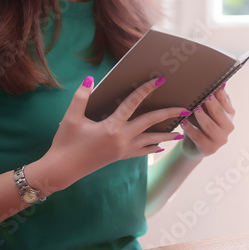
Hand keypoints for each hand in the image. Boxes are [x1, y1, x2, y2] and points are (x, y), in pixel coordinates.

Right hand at [31, 77, 186, 194]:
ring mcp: (122, 150)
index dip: (146, 90)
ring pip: (150, 140)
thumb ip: (81, 97)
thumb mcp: (71, 118)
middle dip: (169, 115)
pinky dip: (152, 147)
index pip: (133, 103)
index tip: (160, 81)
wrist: (62, 170)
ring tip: (181, 132)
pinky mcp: (120, 157)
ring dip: (166, 135)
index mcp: (111, 127)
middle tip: (186, 109)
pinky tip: (161, 146)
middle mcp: (122, 138)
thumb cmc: (65, 143)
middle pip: (150, 123)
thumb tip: (90, 79)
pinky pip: (142, 152)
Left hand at [180, 85, 235, 157]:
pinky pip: (198, 137)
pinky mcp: (209, 148)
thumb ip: (213, 97)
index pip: (225, 101)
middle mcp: (228, 126)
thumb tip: (219, 81)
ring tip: (194, 108)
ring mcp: (220, 139)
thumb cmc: (200, 122)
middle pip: (219, 113)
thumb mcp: (207, 109)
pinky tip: (182, 122)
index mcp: (230, 113)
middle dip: (211, 104)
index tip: (213, 85)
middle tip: (204, 96)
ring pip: (209, 126)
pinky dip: (190, 129)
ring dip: (201, 116)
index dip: (219, 93)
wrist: (194, 146)